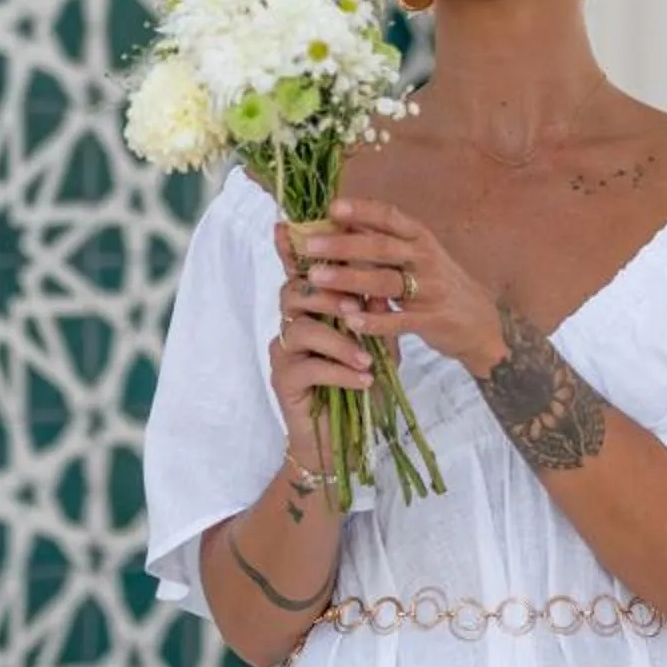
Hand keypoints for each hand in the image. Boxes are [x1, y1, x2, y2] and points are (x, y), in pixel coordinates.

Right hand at [267, 232, 374, 475]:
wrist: (341, 443)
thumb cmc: (359, 387)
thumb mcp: (378, 347)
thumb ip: (377, 316)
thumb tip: (384, 285)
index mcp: (312, 310)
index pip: (302, 272)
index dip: (294, 248)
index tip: (292, 224)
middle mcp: (291, 325)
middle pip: (295, 292)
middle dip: (327, 294)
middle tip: (355, 308)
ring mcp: (284, 352)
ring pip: (302, 328)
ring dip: (340, 341)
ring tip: (367, 357)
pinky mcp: (283, 380)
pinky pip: (309, 366)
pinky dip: (341, 371)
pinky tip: (363, 381)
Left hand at [285, 199, 504, 377]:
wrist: (481, 323)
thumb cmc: (438, 284)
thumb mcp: (419, 255)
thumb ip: (385, 241)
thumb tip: (341, 222)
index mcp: (421, 238)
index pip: (390, 217)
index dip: (362, 210)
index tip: (331, 207)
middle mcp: (426, 259)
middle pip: (381, 247)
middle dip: (343, 245)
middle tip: (310, 244)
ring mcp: (430, 290)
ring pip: (386, 281)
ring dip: (350, 279)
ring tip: (318, 278)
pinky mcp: (432, 320)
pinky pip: (399, 320)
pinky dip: (374, 321)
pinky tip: (350, 320)